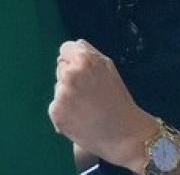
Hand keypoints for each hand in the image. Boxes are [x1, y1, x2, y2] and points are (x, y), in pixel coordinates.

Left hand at [48, 40, 156, 171]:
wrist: (124, 134)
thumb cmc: (118, 98)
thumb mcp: (108, 66)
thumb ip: (89, 51)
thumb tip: (73, 46)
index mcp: (83, 59)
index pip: (65, 49)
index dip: (74, 60)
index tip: (83, 71)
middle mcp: (70, 74)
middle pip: (60, 68)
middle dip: (71, 77)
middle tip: (89, 93)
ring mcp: (62, 94)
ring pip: (58, 87)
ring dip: (67, 95)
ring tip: (86, 107)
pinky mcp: (56, 112)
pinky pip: (55, 106)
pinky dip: (64, 112)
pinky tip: (80, 118)